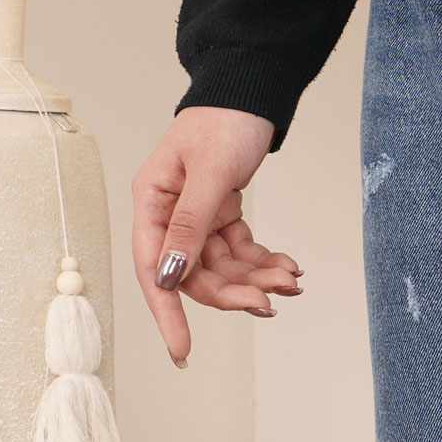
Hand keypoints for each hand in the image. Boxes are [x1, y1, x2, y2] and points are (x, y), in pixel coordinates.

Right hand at [131, 105, 298, 366]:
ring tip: (289, 280)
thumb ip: (190, 225)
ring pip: (222, 267)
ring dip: (256, 278)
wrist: (252, 91)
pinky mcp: (223, 214)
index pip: (153, 268)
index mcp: (152, 200)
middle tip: (269, 302)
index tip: (181, 350)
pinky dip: (264, 262)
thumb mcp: (208, 173)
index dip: (167, 312)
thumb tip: (171, 276)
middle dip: (233, 292)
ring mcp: (198, 216)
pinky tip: (288, 267)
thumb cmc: (224, 121)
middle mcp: (171, 213)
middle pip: (195, 275)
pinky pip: (241, 251)